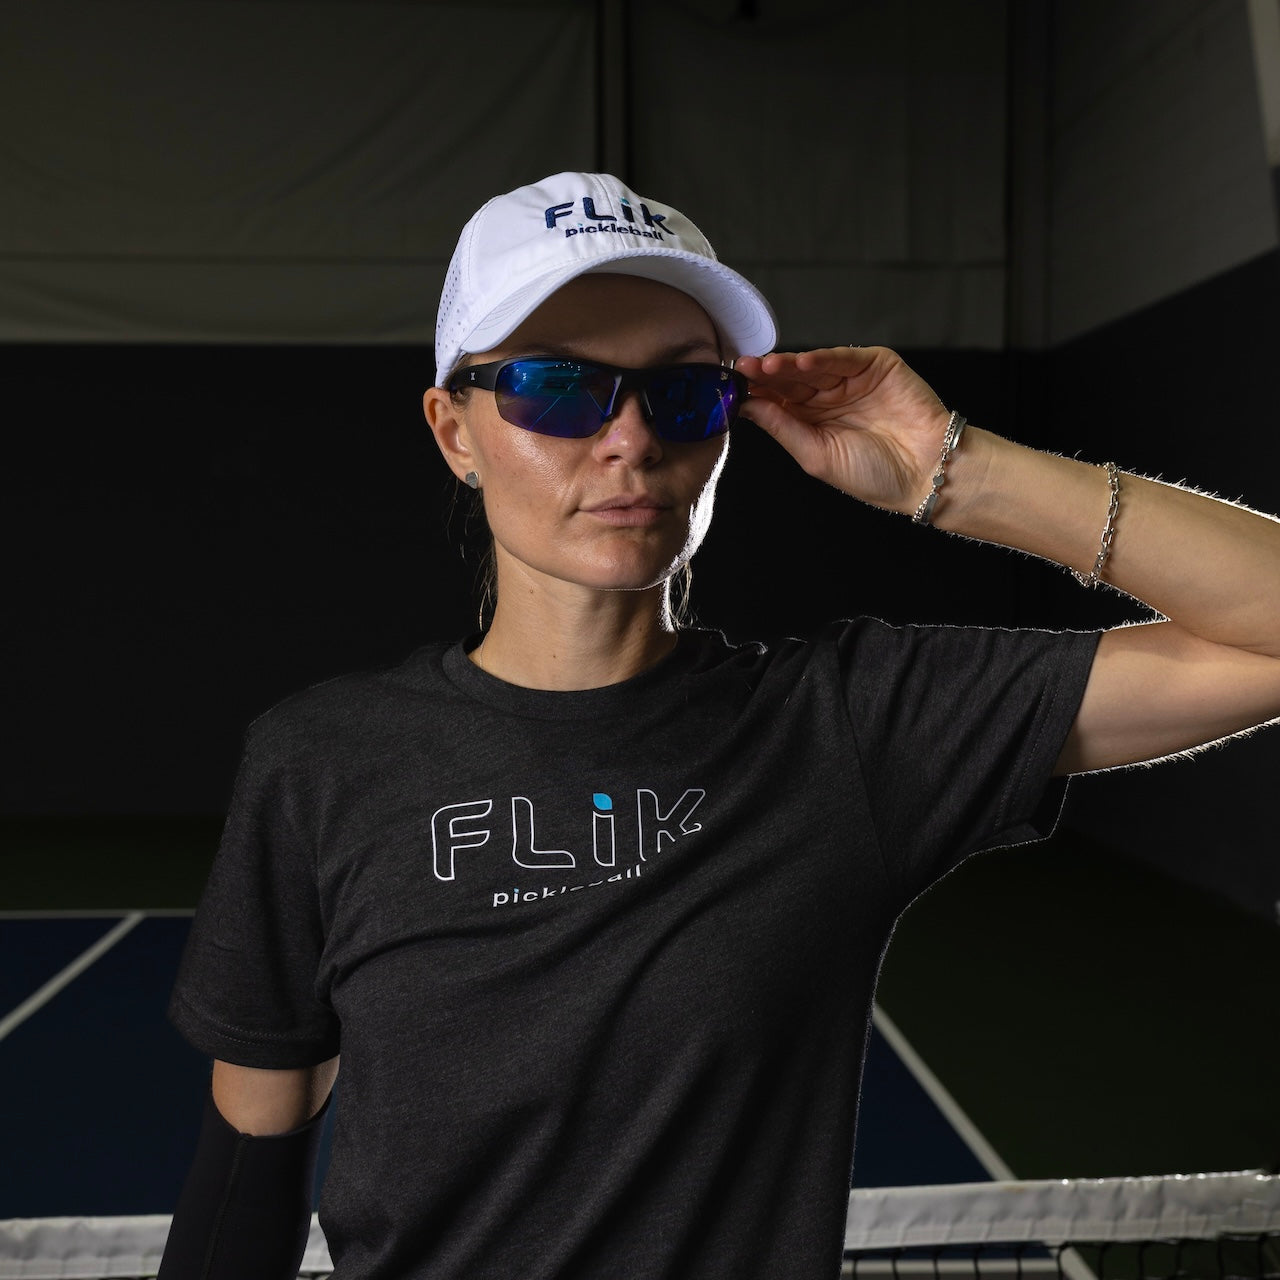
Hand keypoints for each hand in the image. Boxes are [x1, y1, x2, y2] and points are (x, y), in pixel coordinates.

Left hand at [735, 346, 954, 514]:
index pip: (777, 400)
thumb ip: (781, 427)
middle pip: (790, 380)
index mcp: (812, 421)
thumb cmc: (873, 474)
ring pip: (813, 366)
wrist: (924, 472)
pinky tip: (801, 364)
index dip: (756, 392)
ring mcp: (852, 380)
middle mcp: (829, 398)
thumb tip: (746, 406)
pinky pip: (844, 357)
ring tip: (766, 366)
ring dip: (788, 365)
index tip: (732, 386)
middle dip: (766, 374)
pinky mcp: (876, 366)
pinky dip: (823, 358)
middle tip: (743, 368)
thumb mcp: (815, 455)